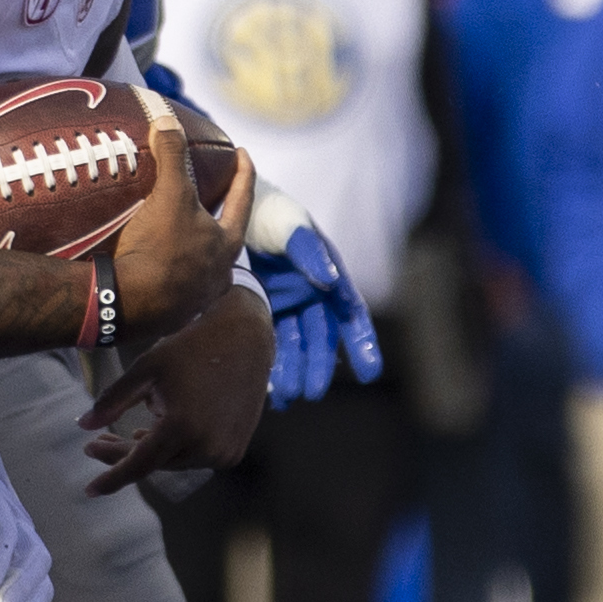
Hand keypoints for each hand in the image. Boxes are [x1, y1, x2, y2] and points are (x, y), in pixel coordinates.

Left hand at [81, 282, 269, 493]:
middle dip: (125, 454)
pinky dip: (178, 448)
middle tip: (97, 443)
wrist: (245, 338)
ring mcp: (224, 451)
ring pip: (175, 462)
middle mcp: (206, 445)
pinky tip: (163, 431)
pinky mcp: (235, 450)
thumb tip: (82, 426)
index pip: (139, 464)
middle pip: (155, 463)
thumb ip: (113, 400)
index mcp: (182, 426)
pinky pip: (196, 457)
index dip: (112, 478)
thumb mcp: (146, 369)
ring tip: (137, 431)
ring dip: (153, 449)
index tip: (90, 490)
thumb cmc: (190, 347)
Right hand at [107, 124, 254, 349]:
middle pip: (226, 235)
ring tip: (182, 226)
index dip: (244, 173)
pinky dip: (170, 265)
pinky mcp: (172, 312)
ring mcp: (197, 297)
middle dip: (220, 213)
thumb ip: (172, 156)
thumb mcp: (169, 195)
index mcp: (228, 244)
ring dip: (195, 244)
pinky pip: (176, 281)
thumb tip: (166, 120)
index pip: (243, 200)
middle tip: (212, 194)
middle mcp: (219, 274)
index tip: (243, 154)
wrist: (127, 305)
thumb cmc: (159, 248)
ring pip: (203, 263)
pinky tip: (156, 259)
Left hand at [244, 211, 381, 403]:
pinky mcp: (264, 307)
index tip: (371, 373)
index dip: (363, 344)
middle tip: (312, 393)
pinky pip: (272, 340)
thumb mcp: (288, 223)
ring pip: (296, 345)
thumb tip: (329, 281)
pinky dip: (272, 362)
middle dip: (319, 366)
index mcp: (329, 275)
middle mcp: (314, 293)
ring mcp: (289, 303)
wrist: (232, 202)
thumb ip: (306, 249)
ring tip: (286, 398)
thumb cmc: (268, 209)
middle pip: (322, 338)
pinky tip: (266, 387)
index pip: (352, 315)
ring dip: (294, 372)